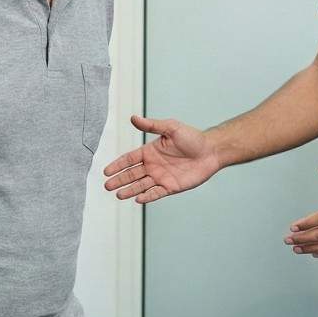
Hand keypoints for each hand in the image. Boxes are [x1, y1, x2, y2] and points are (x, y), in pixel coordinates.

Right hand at [103, 115, 221, 204]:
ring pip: (141, 185)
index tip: (106, 171)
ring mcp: (161, 177)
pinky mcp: (171, 187)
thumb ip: (152, 125)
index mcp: (150, 151)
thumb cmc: (192, 137)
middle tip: (107, 186)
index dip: (118, 165)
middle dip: (119, 180)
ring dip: (130, 190)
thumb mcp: (171, 128)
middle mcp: (153, 165)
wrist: (211, 151)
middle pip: (132, 174)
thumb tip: (134, 118)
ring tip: (118, 194)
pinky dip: (147, 196)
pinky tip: (138, 199)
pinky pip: (156, 193)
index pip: (129, 159)